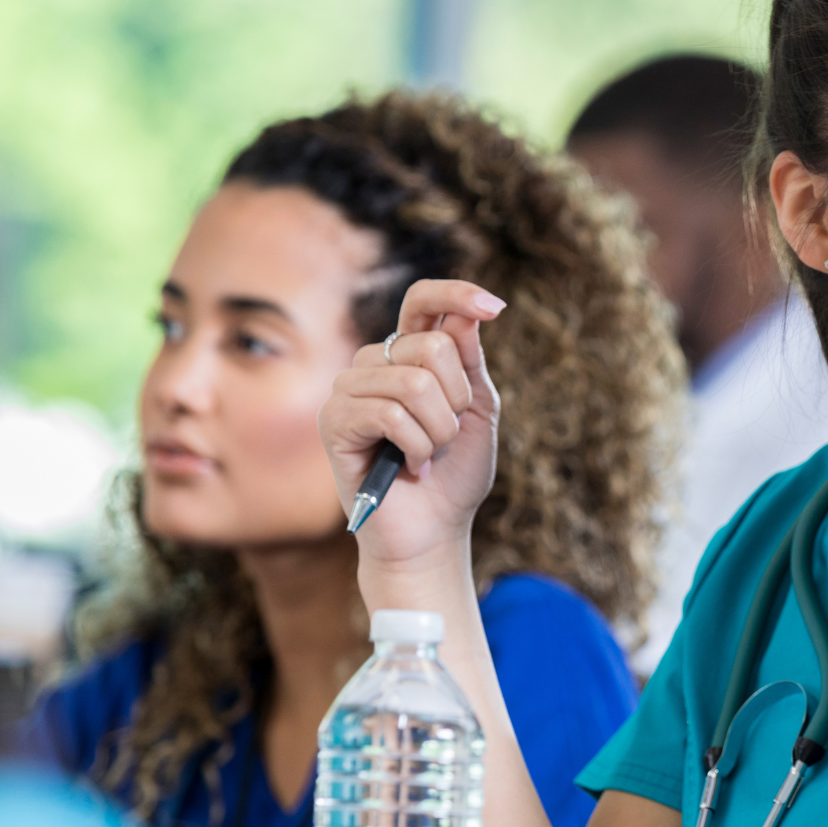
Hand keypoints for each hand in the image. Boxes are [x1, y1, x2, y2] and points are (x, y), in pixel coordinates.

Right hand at [318, 280, 503, 570]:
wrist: (432, 532)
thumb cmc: (454, 473)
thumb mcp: (477, 410)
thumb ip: (469, 361)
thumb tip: (465, 313)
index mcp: (408, 354)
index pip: (422, 300)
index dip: (455, 294)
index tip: (494, 308)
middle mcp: (373, 363)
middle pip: (431, 346)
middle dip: (456, 400)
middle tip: (445, 436)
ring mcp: (348, 389)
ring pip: (414, 382)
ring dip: (438, 431)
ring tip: (427, 455)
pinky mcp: (333, 421)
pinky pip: (390, 414)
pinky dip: (416, 447)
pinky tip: (409, 466)